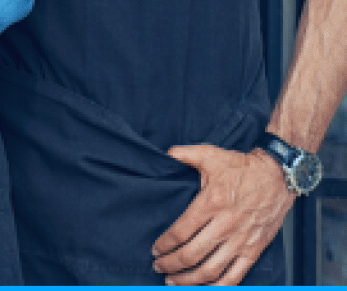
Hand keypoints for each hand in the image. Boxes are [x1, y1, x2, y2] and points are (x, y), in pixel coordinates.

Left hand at [151, 144, 294, 284]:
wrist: (277, 176)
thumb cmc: (242, 166)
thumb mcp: (209, 154)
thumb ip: (183, 154)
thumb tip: (164, 155)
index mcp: (211, 203)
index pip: (181, 231)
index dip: (164, 244)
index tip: (155, 249)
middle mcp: (225, 225)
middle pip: (192, 254)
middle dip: (171, 264)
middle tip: (159, 267)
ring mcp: (241, 241)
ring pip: (211, 270)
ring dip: (190, 280)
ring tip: (174, 281)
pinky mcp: (254, 250)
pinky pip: (235, 276)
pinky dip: (219, 286)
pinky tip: (205, 287)